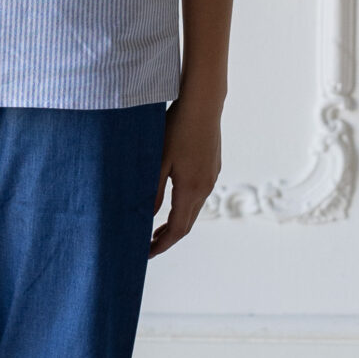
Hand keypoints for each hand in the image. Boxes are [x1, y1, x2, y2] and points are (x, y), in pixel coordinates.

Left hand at [151, 95, 220, 256]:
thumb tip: (146, 218)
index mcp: (191, 189)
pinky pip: (198, 195)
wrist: (203, 103)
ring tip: (156, 228)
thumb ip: (153, 191)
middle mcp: (205, 187)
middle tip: (148, 246)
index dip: (162, 245)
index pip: (178, 229)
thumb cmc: (176, 128)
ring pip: (193, 209)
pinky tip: (172, 201)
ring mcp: (211, 177)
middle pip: (187, 223)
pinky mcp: (212, 167)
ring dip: (176, 221)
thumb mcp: (159, 160)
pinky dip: (184, 206)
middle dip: (168, 237)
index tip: (147, 253)